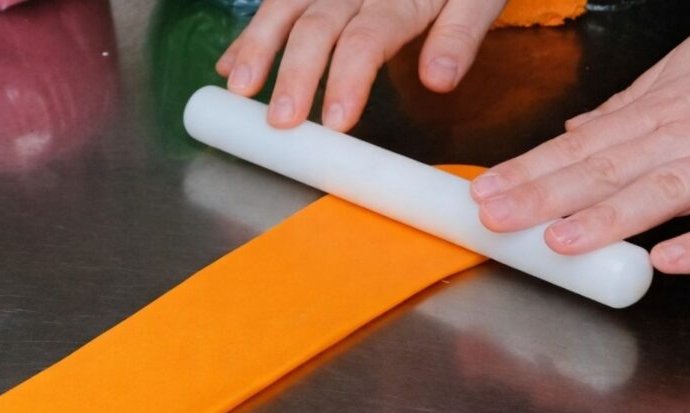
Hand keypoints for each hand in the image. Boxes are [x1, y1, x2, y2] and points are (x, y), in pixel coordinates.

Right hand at [215, 0, 508, 130]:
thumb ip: (459, 36)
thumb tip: (439, 79)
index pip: (368, 37)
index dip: (347, 79)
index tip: (334, 123)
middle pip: (317, 25)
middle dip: (294, 73)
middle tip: (279, 120)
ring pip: (284, 7)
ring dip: (257, 47)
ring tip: (237, 88)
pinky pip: (275, 3)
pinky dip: (249, 35)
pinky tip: (229, 65)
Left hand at [471, 37, 689, 273]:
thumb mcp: (684, 73)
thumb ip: (633, 104)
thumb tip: (576, 129)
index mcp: (660, 112)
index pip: (580, 145)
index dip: (529, 168)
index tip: (484, 191)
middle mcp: (682, 132)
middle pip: (605, 167)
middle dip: (545, 195)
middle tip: (495, 217)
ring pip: (661, 189)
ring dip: (609, 217)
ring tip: (558, 241)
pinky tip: (664, 261)